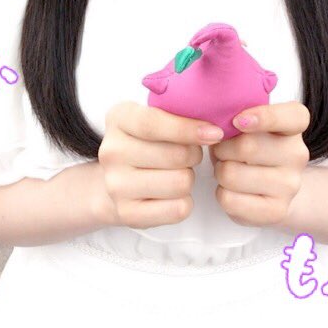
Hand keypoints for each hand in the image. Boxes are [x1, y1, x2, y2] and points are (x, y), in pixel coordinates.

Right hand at [98, 101, 223, 229]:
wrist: (116, 180)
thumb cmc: (146, 142)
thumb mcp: (153, 117)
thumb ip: (177, 114)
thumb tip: (212, 129)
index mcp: (119, 119)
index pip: (154, 123)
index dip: (188, 128)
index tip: (215, 133)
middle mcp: (112, 152)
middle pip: (176, 155)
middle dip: (193, 155)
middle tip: (187, 155)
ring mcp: (116, 185)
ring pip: (181, 182)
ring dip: (188, 178)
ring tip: (176, 173)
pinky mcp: (127, 213)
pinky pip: (178, 209)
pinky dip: (184, 201)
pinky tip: (172, 194)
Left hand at [209, 102, 310, 227]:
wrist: (272, 189)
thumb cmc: (252, 148)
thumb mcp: (249, 125)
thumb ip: (237, 115)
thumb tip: (215, 124)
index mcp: (294, 125)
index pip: (293, 116)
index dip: (264, 116)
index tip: (237, 120)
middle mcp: (297, 154)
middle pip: (247, 146)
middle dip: (222, 148)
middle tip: (222, 150)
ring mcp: (290, 185)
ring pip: (232, 174)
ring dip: (220, 171)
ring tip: (229, 170)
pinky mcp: (277, 210)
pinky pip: (230, 199)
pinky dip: (222, 193)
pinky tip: (232, 190)